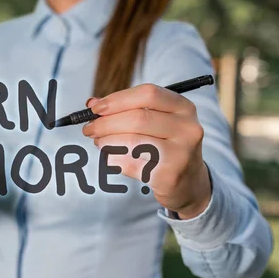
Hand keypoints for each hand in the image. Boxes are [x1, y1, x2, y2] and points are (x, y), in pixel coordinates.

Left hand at [82, 83, 211, 218]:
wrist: (189, 183)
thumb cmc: (166, 146)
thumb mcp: (157, 122)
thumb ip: (127, 109)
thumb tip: (92, 103)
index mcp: (183, 108)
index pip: (148, 94)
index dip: (117, 99)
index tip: (95, 107)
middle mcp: (187, 128)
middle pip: (137, 118)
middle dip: (106, 123)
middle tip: (89, 129)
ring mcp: (181, 153)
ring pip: (132, 142)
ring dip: (107, 141)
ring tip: (99, 142)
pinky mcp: (169, 175)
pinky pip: (131, 164)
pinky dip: (114, 159)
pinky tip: (111, 158)